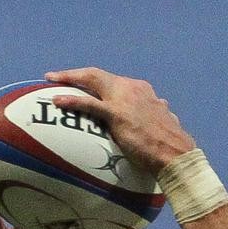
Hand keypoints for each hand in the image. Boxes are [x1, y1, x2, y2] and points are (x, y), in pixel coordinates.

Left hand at [44, 68, 196, 173]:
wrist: (177, 154)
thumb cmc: (171, 144)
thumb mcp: (166, 120)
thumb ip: (159, 111)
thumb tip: (163, 106)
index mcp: (142, 90)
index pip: (113, 81)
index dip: (96, 82)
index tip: (84, 84)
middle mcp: (132, 89)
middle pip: (97, 75)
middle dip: (75, 74)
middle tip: (56, 76)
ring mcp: (124, 99)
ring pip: (91, 81)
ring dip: (69, 78)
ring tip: (50, 80)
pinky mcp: (118, 113)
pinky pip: (89, 104)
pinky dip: (72, 100)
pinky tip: (56, 101)